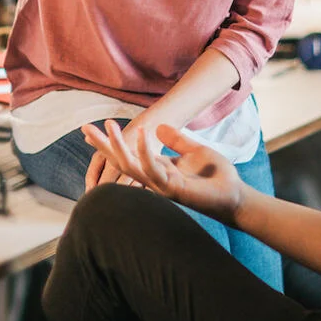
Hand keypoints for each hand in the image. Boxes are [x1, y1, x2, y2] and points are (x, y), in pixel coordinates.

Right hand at [84, 121, 245, 222]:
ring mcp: (161, 185)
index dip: (110, 144)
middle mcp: (155, 178)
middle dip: (103, 145)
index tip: (90, 131)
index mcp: (158, 169)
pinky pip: (153, 168)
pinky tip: (140, 133)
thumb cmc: (217, 177)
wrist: (235, 195)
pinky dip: (144, 150)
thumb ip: (177, 140)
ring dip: (117, 145)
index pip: (128, 156)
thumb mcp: (195, 150)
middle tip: (85, 128)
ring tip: (108, 125)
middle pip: (121, 162)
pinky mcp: (172, 189)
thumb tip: (160, 126)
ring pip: (131, 166)